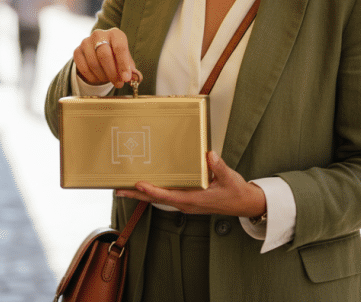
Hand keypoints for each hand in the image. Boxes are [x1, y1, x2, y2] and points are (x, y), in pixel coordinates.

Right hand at [74, 28, 142, 87]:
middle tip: (118, 83)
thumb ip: (131, 69)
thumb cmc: (116, 56)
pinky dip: (92, 77)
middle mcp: (99, 34)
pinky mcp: (77, 51)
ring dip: (102, 76)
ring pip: (93, 63)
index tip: (126, 78)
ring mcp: (86, 42)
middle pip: (104, 55)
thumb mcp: (126, 61)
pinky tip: (98, 78)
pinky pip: (83, 68)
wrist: (98, 54)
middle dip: (112, 73)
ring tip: (108, 79)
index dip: (123, 64)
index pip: (119, 48)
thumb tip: (135, 78)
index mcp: (115, 34)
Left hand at [115, 151, 266, 217]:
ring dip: (140, 193)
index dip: (153, 190)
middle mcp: (185, 203)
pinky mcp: (185, 199)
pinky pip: (165, 196)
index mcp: (194, 199)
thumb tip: (210, 155)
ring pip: (158, 198)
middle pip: (156, 199)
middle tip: (117, 189)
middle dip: (137, 194)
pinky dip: (152, 191)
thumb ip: (219, 167)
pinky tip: (143, 186)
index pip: (169, 196)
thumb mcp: (230, 178)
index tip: (139, 184)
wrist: (243, 204)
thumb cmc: (236, 192)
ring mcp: (185, 202)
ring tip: (123, 188)